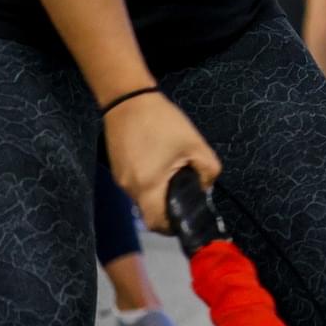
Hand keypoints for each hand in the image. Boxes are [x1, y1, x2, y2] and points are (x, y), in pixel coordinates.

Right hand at [105, 94, 221, 234]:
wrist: (128, 100)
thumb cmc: (163, 122)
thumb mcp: (196, 145)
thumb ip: (207, 172)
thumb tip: (205, 188)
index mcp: (147, 187)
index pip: (157, 223)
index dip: (173, 226)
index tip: (187, 216)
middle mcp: (129, 188)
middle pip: (150, 211)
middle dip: (170, 207)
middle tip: (187, 192)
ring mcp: (120, 179)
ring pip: (144, 198)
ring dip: (160, 193)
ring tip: (176, 175)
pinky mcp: (118, 169)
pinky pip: (137, 185)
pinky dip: (151, 182)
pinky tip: (161, 165)